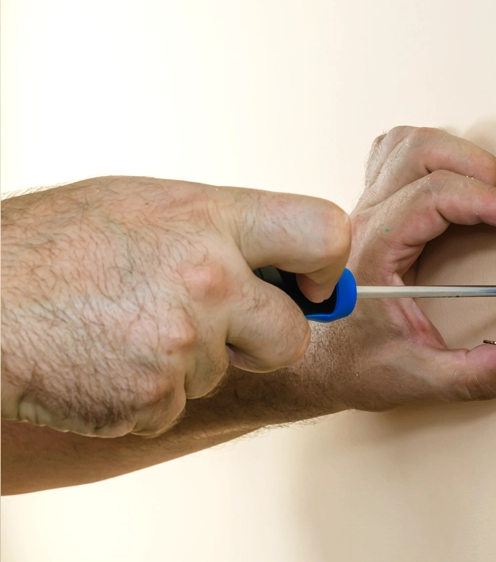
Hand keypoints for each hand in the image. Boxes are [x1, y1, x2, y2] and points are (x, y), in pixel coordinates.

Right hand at [1, 177, 349, 436]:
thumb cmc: (54, 245)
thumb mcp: (147, 205)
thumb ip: (223, 228)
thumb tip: (285, 255)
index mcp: (211, 219)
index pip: (324, 232)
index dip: (328, 266)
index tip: (312, 283)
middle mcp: (209, 279)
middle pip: (293, 335)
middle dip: (266, 339)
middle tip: (221, 325)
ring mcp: (184, 343)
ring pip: (225, 371)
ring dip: (190, 361)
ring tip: (128, 326)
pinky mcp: (156, 398)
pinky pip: (179, 403)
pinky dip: (150, 391)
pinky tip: (107, 358)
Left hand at [243, 127, 495, 415]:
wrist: (308, 365)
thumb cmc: (347, 365)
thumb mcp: (414, 376)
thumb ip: (474, 375)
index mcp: (372, 251)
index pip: (433, 197)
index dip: (488, 198)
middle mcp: (365, 220)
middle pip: (421, 153)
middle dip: (479, 169)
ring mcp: (365, 210)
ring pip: (407, 144)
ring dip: (454, 154)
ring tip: (488, 189)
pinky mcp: (372, 211)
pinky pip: (395, 156)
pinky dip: (430, 157)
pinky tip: (451, 182)